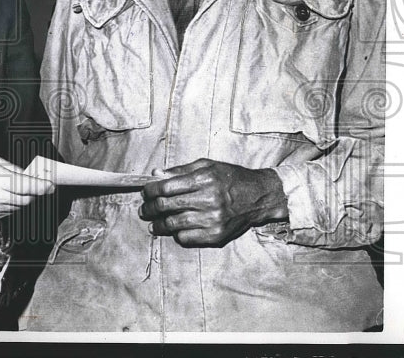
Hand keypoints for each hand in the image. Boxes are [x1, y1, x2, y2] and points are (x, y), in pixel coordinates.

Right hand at [0, 154, 53, 220]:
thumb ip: (10, 168)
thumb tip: (28, 174)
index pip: (27, 186)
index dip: (42, 186)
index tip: (51, 185)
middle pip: (26, 199)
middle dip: (35, 192)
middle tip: (40, 184)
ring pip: (19, 207)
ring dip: (25, 199)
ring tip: (21, 188)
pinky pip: (8, 213)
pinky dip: (13, 205)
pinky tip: (7, 196)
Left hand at [139, 159, 288, 247]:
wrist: (259, 196)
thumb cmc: (231, 178)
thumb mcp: (207, 166)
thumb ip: (179, 170)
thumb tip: (155, 175)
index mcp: (204, 180)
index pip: (166, 187)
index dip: (151, 190)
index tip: (145, 192)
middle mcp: (208, 200)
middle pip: (167, 206)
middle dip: (150, 208)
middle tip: (144, 209)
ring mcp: (213, 220)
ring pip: (174, 224)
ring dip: (158, 225)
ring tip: (152, 223)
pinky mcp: (217, 235)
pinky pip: (187, 238)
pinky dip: (176, 234)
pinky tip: (173, 230)